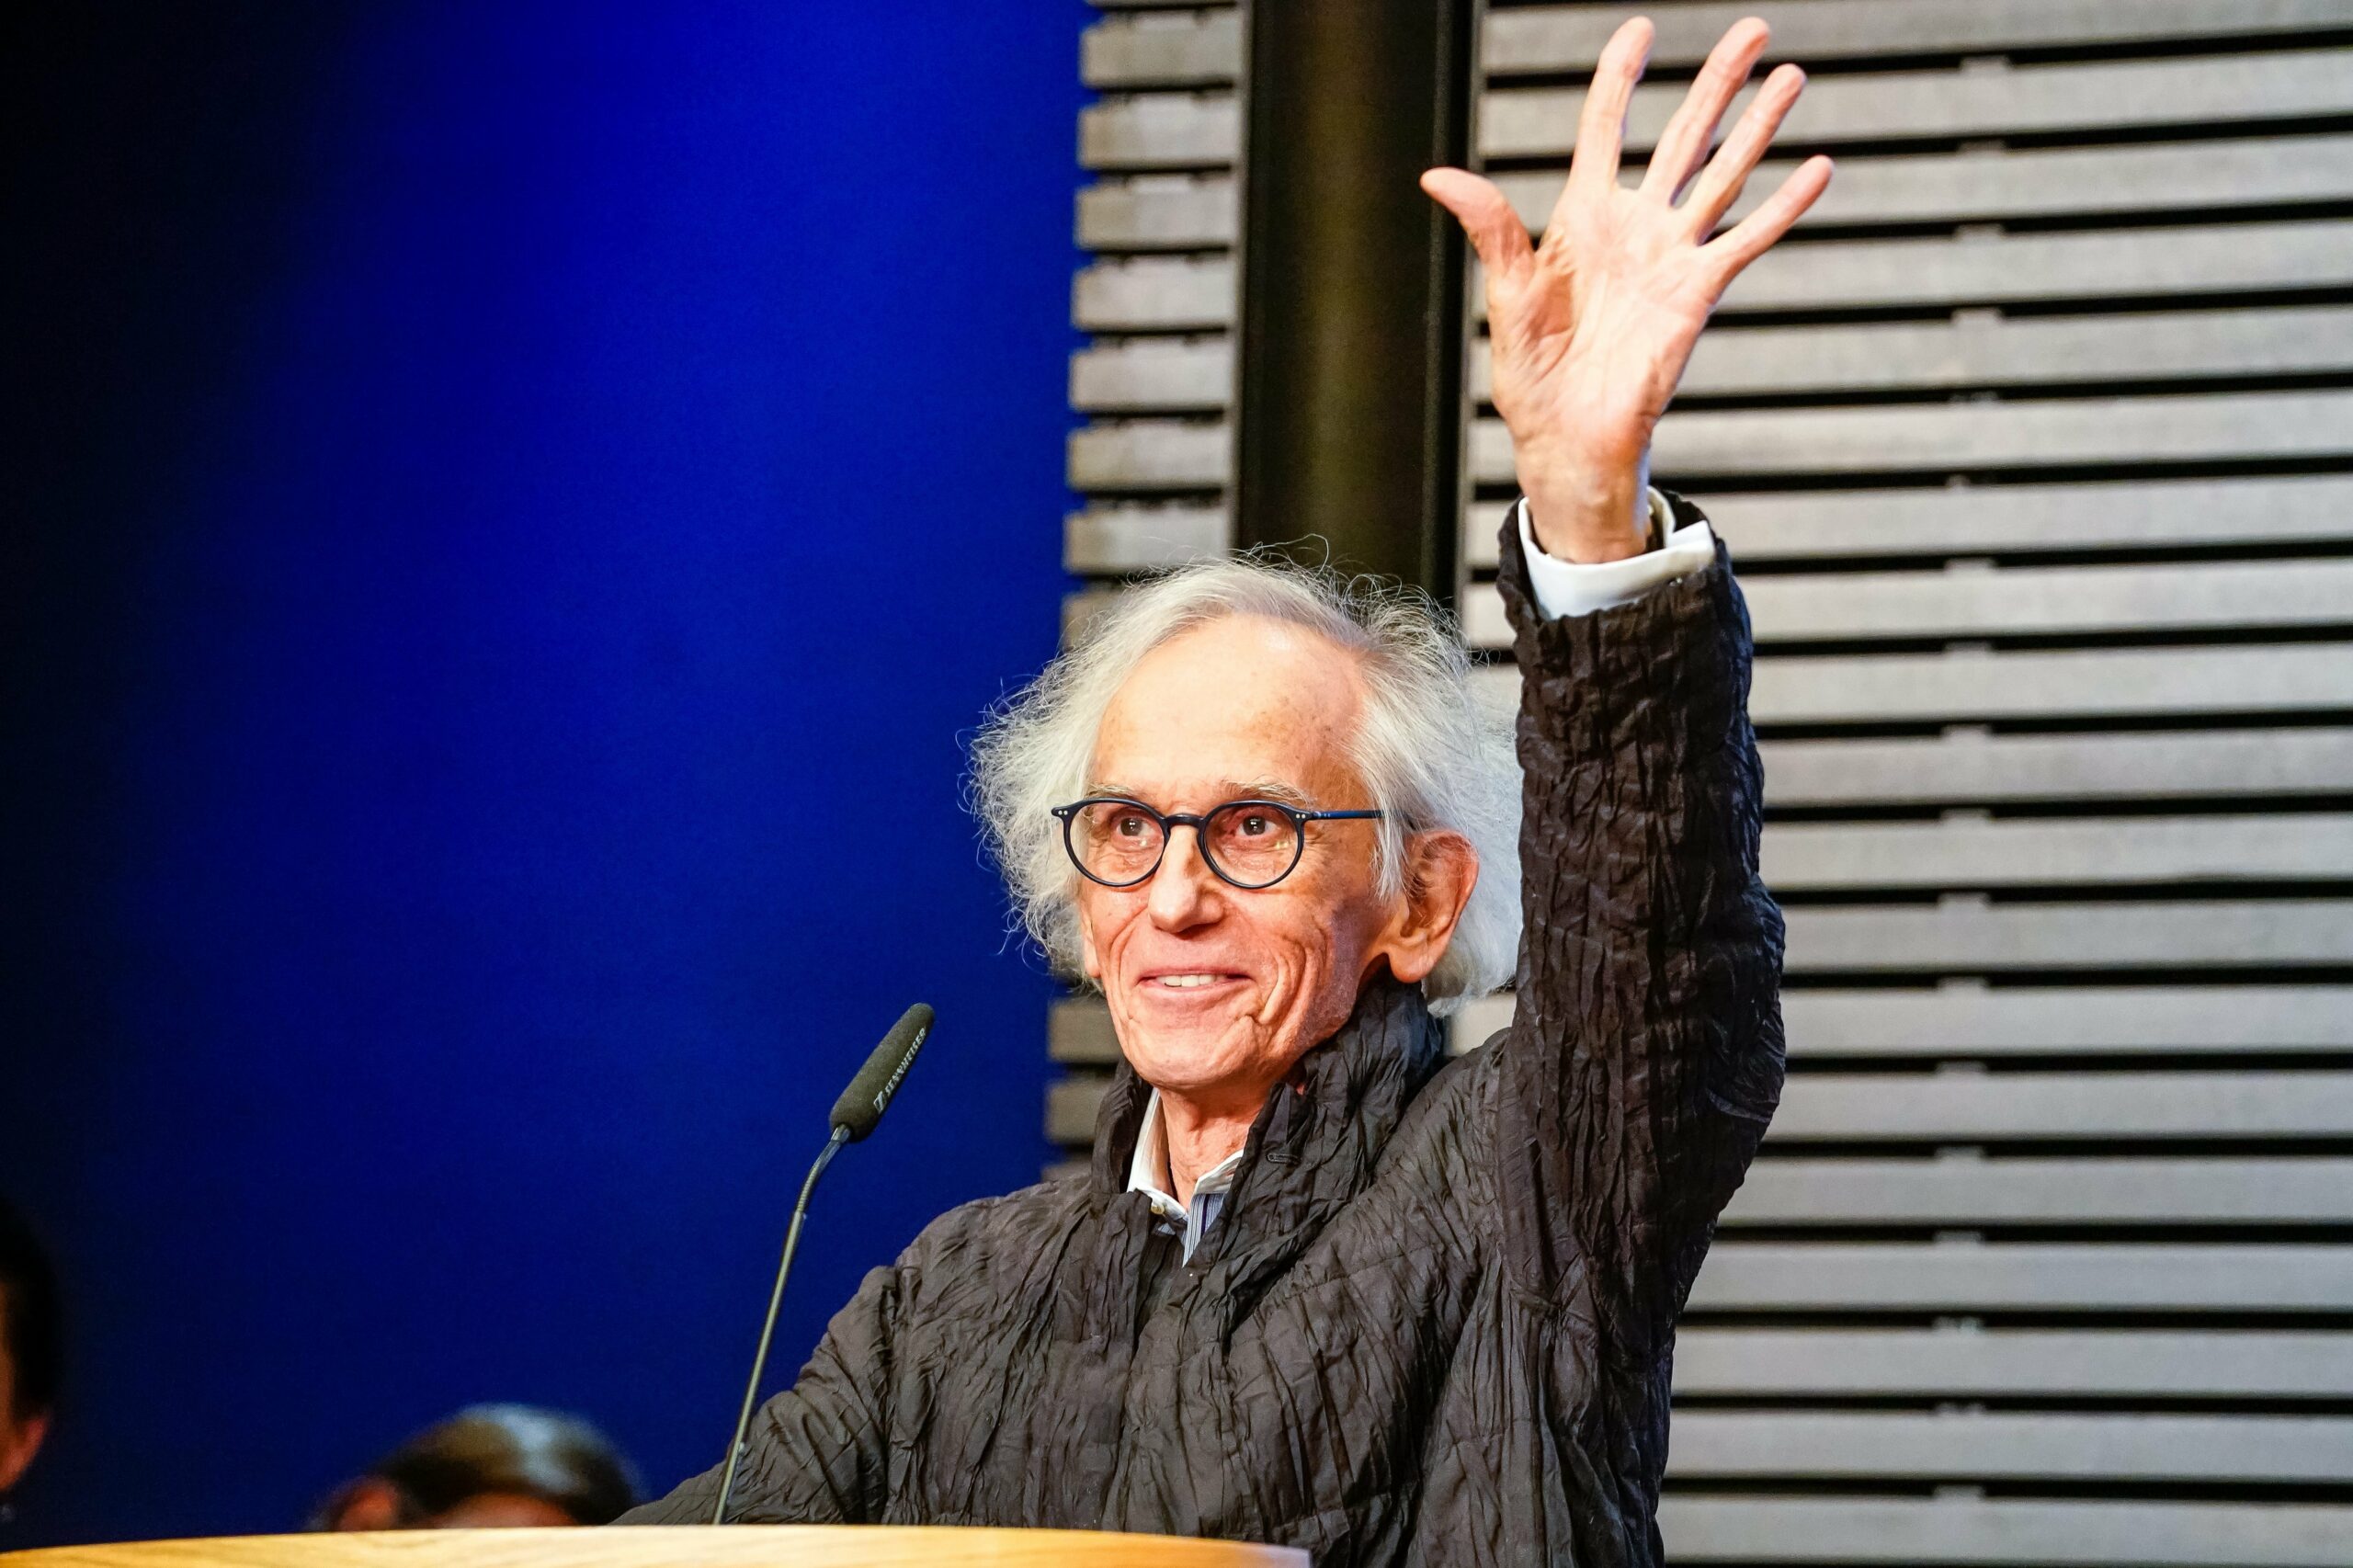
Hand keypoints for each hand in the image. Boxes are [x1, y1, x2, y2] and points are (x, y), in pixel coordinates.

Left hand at [1423, 16, 1831, 561]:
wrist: (1569, 437)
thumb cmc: (1532, 374)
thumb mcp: (1507, 294)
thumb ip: (1490, 228)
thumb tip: (1439, 176)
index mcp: (1581, 217)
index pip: (1606, 127)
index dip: (1621, 76)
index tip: (1640, 28)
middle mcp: (1634, 226)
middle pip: (1683, 135)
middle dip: (1717, 81)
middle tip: (1753, 29)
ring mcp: (1671, 256)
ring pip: (1724, 174)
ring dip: (1760, 127)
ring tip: (1791, 77)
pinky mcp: (1699, 293)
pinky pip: (1748, 239)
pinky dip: (1783, 206)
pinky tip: (1817, 168)